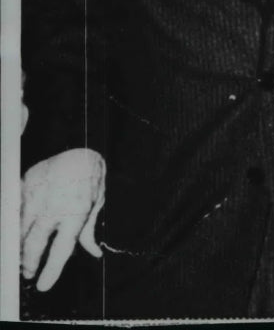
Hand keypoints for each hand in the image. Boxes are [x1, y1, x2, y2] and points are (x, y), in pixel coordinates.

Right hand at [21, 148, 105, 290]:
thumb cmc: (90, 180)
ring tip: (23, 256)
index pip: (61, 249)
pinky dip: (17, 223)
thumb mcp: (96, 205)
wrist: (79, 151)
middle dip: (29, 263)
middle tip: (29, 272)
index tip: (42, 285)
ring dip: (20, 246)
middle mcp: (55, 204)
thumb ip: (88, 232)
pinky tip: (20, 231)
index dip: (51, 270)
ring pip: (20, 229)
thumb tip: (94, 253)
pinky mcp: (27, 184)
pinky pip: (16, 210)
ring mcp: (38, 193)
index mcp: (76, 212)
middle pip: (34, 243)